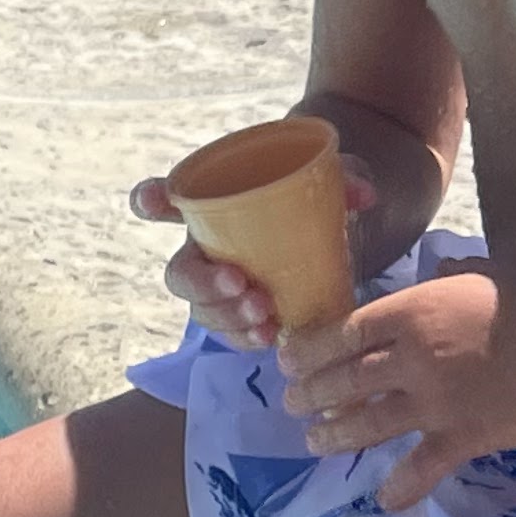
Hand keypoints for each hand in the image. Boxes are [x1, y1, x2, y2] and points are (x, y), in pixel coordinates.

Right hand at [128, 157, 379, 349]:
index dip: (150, 199)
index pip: (168, 198)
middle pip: (181, 272)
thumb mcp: (331, 181)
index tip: (151, 200)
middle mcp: (207, 247)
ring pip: (202, 309)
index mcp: (214, 204)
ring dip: (226, 316)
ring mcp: (222, 285)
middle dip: (202, 283)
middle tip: (238, 282)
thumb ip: (343, 179)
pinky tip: (268, 335)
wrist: (338, 234)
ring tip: (261, 314)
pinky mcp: (243, 314)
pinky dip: (246, 337)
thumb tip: (365, 194)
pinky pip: (231, 332)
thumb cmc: (317, 198)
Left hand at [274, 261, 515, 511]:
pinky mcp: (464, 439)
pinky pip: (421, 469)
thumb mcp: (487, 268)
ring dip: (335, 435)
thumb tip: (442, 266)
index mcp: (413, 312)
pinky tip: (384, 498)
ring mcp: (436, 405)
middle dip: (310, 393)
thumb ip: (453, 272)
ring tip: (315, 440)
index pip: (342, 333)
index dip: (308, 349)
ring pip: (368, 425)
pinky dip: (400, 488)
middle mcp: (412, 360)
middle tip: (293, 402)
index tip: (287, 358)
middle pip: (345, 380)